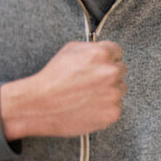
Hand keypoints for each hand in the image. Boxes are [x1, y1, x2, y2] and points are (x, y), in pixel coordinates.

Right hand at [0, 41, 127, 139]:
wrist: (39, 105)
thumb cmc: (52, 79)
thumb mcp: (69, 50)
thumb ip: (92, 48)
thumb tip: (103, 50)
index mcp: (101, 54)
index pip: (117, 52)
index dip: (107, 59)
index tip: (99, 65)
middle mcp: (111, 73)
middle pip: (120, 70)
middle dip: (108, 74)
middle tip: (90, 82)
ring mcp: (113, 94)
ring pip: (120, 89)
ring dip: (109, 91)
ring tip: (88, 95)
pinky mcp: (112, 113)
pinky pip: (116, 107)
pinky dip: (105, 108)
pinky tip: (89, 106)